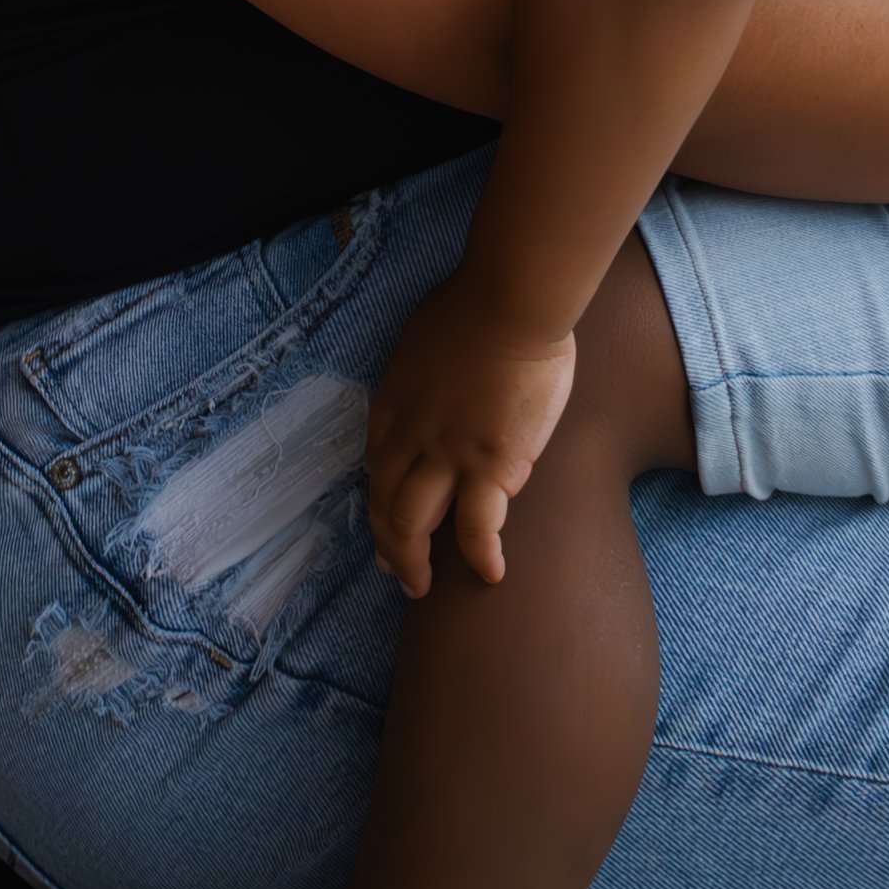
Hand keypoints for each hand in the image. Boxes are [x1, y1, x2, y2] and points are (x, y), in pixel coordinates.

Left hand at [366, 274, 576, 593]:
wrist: (511, 301)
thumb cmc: (476, 304)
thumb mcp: (425, 340)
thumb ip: (423, 374)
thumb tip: (434, 386)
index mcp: (392, 403)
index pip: (376, 468)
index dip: (378, 505)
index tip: (385, 527)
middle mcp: (409, 436)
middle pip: (385, 505)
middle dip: (388, 546)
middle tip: (398, 573)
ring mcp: (447, 455)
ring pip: (413, 525)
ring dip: (413, 562)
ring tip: (423, 587)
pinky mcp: (491, 467)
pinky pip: (478, 526)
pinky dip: (480, 555)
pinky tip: (491, 574)